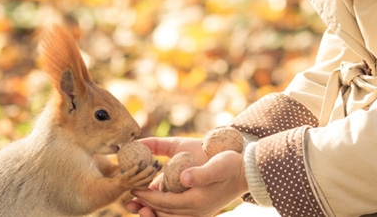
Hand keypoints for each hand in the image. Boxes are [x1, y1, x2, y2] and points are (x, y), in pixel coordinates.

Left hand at [125, 137, 247, 216]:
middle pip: (164, 214)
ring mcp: (198, 212)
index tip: (133, 190)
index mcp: (197, 200)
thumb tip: (184, 178)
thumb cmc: (232, 164)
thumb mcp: (219, 165)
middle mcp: (197, 210)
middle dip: (145, 208)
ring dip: (153, 212)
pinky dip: (164, 212)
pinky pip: (177, 215)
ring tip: (137, 208)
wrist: (248, 172)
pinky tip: (155, 205)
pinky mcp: (200, 209)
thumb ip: (202, 173)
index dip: (147, 197)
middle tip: (128, 203)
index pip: (165, 202)